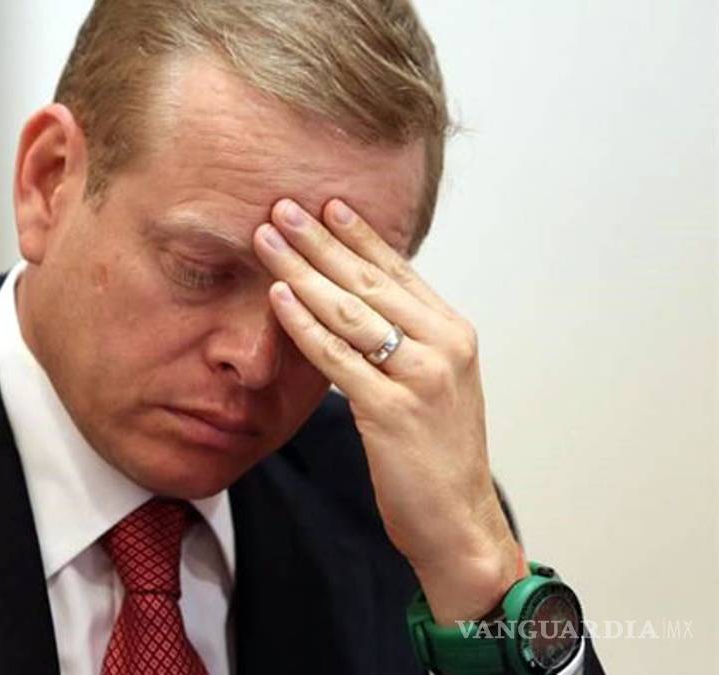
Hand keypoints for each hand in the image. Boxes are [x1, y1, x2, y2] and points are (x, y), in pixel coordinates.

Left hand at [253, 197, 526, 625]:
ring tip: (268, 239)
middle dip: (321, 241)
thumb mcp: (432, 384)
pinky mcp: (391, 411)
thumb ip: (403, 341)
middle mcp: (443, 346)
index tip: (326, 202)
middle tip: (282, 206)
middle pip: (369, 281)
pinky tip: (278, 297)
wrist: (460, 521)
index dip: (359, 235)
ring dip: (304, 270)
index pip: (398, 270)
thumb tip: (356, 303)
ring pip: (350, 311)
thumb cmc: (437, 454)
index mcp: (453, 333)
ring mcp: (420, 377)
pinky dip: (304, 324)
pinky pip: (337, 357)